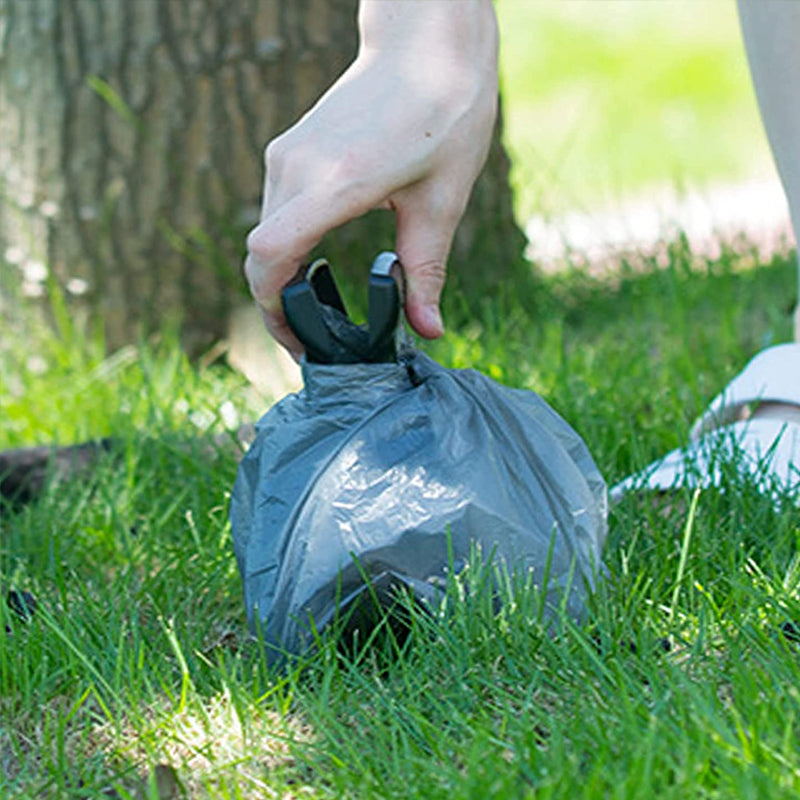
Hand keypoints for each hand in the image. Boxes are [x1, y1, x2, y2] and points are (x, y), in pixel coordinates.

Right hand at [244, 0, 498, 357]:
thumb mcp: (443, 201)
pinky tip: (313, 266)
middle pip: (258, 254)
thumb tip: (428, 331)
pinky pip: (273, 211)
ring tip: (314, 311)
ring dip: (278, 277)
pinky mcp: (290, 147)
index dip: (273, 306)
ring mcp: (288, 152)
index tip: (300, 338)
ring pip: (263, 234)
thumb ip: (425, 271)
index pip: (271, 253)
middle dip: (274, 305)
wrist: (426, 41)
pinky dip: (284, 248)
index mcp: (338, 180)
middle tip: (310, 341)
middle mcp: (298, 165)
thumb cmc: (445, 112)